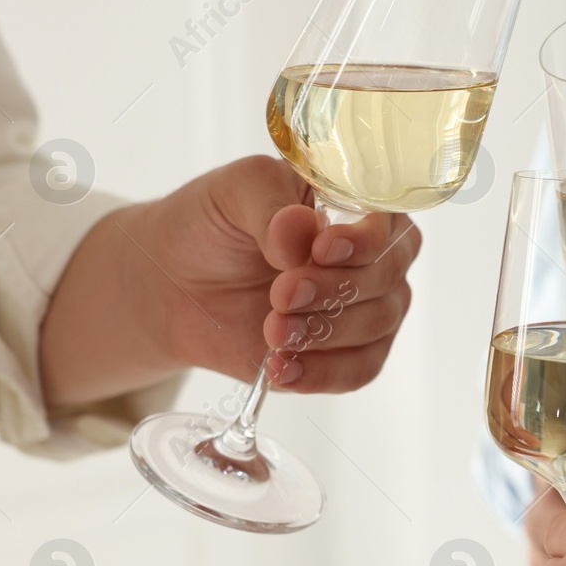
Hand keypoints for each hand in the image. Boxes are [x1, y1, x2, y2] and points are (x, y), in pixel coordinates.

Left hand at [143, 155, 421, 391]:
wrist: (177, 282)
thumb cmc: (216, 223)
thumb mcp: (234, 191)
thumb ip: (269, 205)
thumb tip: (299, 231)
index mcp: (360, 209)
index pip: (388, 227)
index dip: (362, 242)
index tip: (320, 249)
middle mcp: (376, 259)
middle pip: (385, 280)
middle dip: (334, 290)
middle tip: (280, 294)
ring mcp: (367, 310)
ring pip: (375, 327)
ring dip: (324, 333)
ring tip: (271, 331)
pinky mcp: (346, 356)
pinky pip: (357, 372)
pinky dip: (321, 374)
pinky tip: (281, 369)